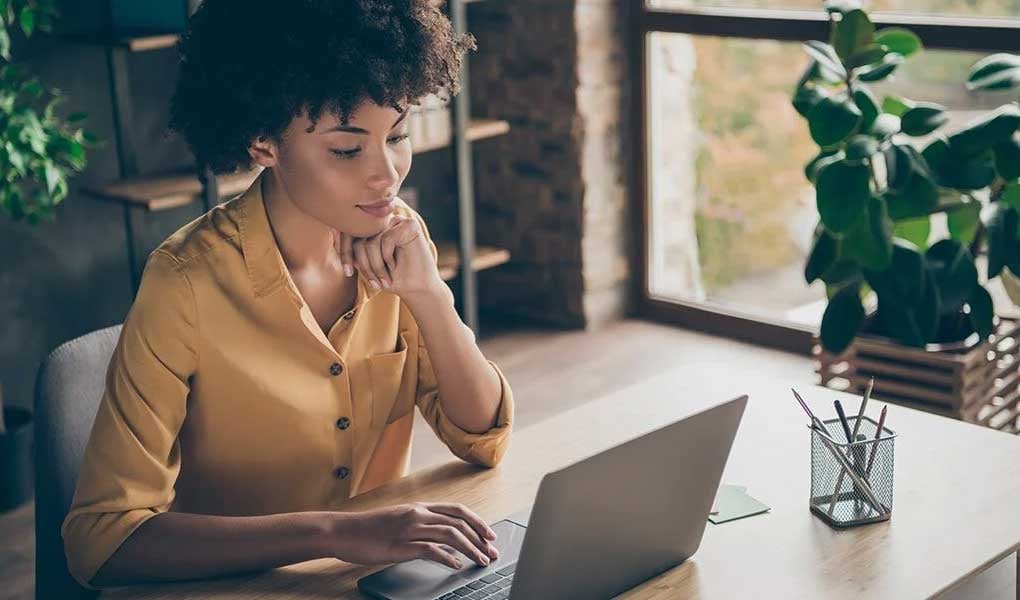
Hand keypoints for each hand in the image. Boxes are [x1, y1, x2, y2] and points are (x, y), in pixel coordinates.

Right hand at [330, 503, 498, 568]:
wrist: (343, 531)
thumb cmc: (369, 528)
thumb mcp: (399, 519)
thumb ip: (420, 522)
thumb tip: (441, 536)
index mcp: (419, 506)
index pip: (457, 510)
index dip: (477, 521)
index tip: (490, 534)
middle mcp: (418, 514)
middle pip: (459, 521)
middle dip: (480, 537)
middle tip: (492, 551)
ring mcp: (410, 528)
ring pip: (450, 535)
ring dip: (470, 549)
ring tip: (480, 560)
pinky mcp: (401, 545)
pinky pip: (431, 550)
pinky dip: (447, 557)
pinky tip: (456, 565)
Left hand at [334, 209, 443, 298]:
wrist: (417, 289)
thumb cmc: (393, 278)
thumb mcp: (368, 266)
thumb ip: (356, 253)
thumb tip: (336, 237)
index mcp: (374, 229)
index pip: (350, 234)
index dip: (345, 253)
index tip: (349, 273)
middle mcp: (384, 222)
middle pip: (359, 238)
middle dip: (364, 265)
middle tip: (375, 283)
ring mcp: (397, 221)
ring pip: (371, 241)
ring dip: (376, 266)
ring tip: (385, 280)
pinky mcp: (409, 224)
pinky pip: (386, 238)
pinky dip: (387, 256)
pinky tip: (395, 266)